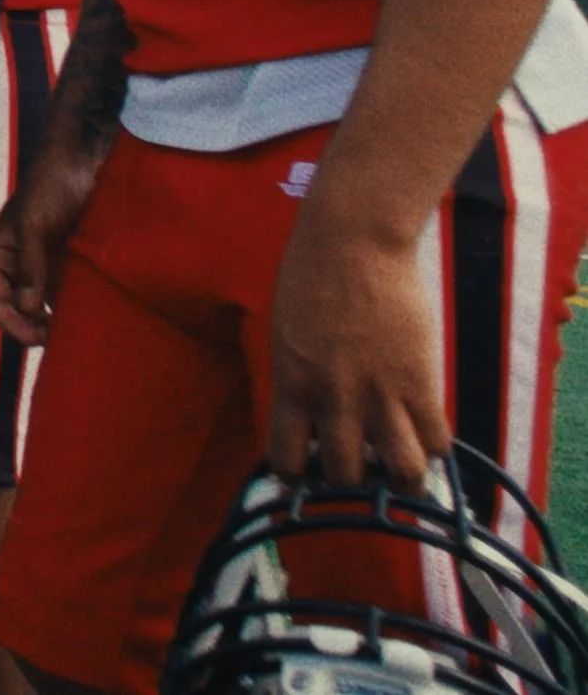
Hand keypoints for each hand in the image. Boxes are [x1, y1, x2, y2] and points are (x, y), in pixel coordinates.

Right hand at [0, 141, 102, 345]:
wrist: (81, 162)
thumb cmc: (50, 186)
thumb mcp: (34, 223)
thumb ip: (31, 265)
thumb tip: (28, 308)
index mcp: (0, 253)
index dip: (9, 322)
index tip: (35, 338)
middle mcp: (19, 263)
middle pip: (16, 307)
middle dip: (31, 327)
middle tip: (56, 339)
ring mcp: (45, 263)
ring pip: (42, 304)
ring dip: (52, 320)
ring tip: (71, 333)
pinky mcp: (68, 262)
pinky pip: (64, 292)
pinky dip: (70, 307)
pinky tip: (85, 315)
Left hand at [266, 203, 448, 489]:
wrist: (353, 241)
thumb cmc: (311, 277)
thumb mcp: (287, 334)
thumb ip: (298, 377)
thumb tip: (312, 414)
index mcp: (290, 384)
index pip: (285, 458)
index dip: (299, 476)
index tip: (309, 473)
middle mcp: (333, 398)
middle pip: (344, 474)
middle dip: (353, 481)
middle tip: (362, 469)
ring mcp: (379, 393)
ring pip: (398, 470)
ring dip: (402, 477)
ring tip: (402, 470)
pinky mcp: (420, 381)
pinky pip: (437, 440)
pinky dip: (434, 447)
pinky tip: (426, 435)